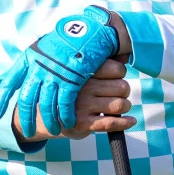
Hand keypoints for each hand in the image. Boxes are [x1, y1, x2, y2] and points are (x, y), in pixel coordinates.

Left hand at [0, 5, 119, 138]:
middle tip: (26, 132)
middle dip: (26, 118)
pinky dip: (66, 115)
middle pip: (27, 99)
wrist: (89, 31)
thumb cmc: (62, 42)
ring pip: (47, 104)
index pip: (9, 83)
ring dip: (49, 121)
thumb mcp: (37, 50)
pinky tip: (67, 124)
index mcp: (28, 60)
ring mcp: (55, 74)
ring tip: (52, 131)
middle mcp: (39, 67)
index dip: (0, 100)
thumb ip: (20, 68)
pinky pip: (65, 103)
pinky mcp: (72, 78)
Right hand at [11, 59, 135, 139]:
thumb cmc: (68, 88)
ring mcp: (81, 106)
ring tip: (120, 105)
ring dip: (125, 106)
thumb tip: (126, 51)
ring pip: (120, 104)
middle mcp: (81, 87)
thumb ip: (101, 58)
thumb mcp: (76, 69)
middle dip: (124, 91)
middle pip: (122, 87)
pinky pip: (112, 123)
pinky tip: (130, 120)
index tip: (115, 76)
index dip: (120, 72)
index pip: (116, 68)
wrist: (43, 114)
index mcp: (80, 70)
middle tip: (117, 92)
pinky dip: (125, 122)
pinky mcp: (82, 124)